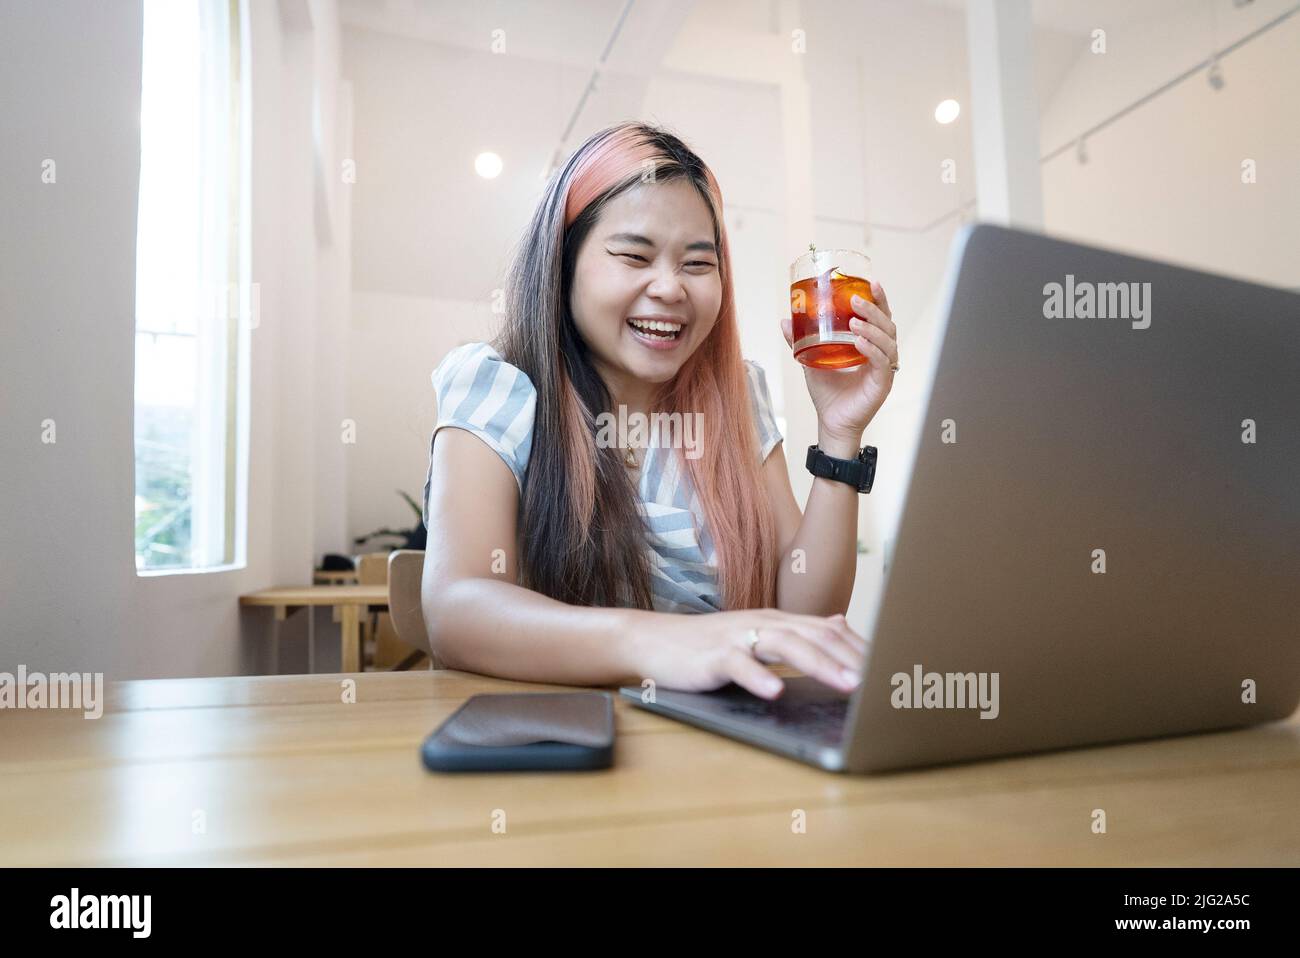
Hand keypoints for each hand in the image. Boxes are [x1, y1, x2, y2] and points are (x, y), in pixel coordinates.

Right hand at [628, 608, 866, 699]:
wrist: (654, 641)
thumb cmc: (708, 646)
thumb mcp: (758, 636)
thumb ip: (798, 632)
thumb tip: (839, 625)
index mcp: (776, 621)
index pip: (827, 631)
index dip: (860, 649)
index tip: (889, 668)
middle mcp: (762, 623)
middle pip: (814, 635)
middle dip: (850, 657)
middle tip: (880, 679)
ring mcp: (737, 637)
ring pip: (785, 645)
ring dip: (819, 664)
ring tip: (846, 684)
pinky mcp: (713, 656)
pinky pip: (738, 665)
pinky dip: (758, 677)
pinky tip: (775, 691)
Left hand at [780, 280, 897, 442]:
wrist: (830, 422)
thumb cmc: (827, 393)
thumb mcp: (811, 360)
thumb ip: (800, 341)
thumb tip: (785, 320)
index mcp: (870, 345)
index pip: (881, 318)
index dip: (880, 300)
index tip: (873, 282)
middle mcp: (882, 355)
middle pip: (888, 325)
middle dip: (874, 310)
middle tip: (856, 300)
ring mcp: (885, 369)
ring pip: (888, 341)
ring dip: (872, 329)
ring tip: (854, 322)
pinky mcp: (882, 384)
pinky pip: (882, 362)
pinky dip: (871, 350)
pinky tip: (859, 343)